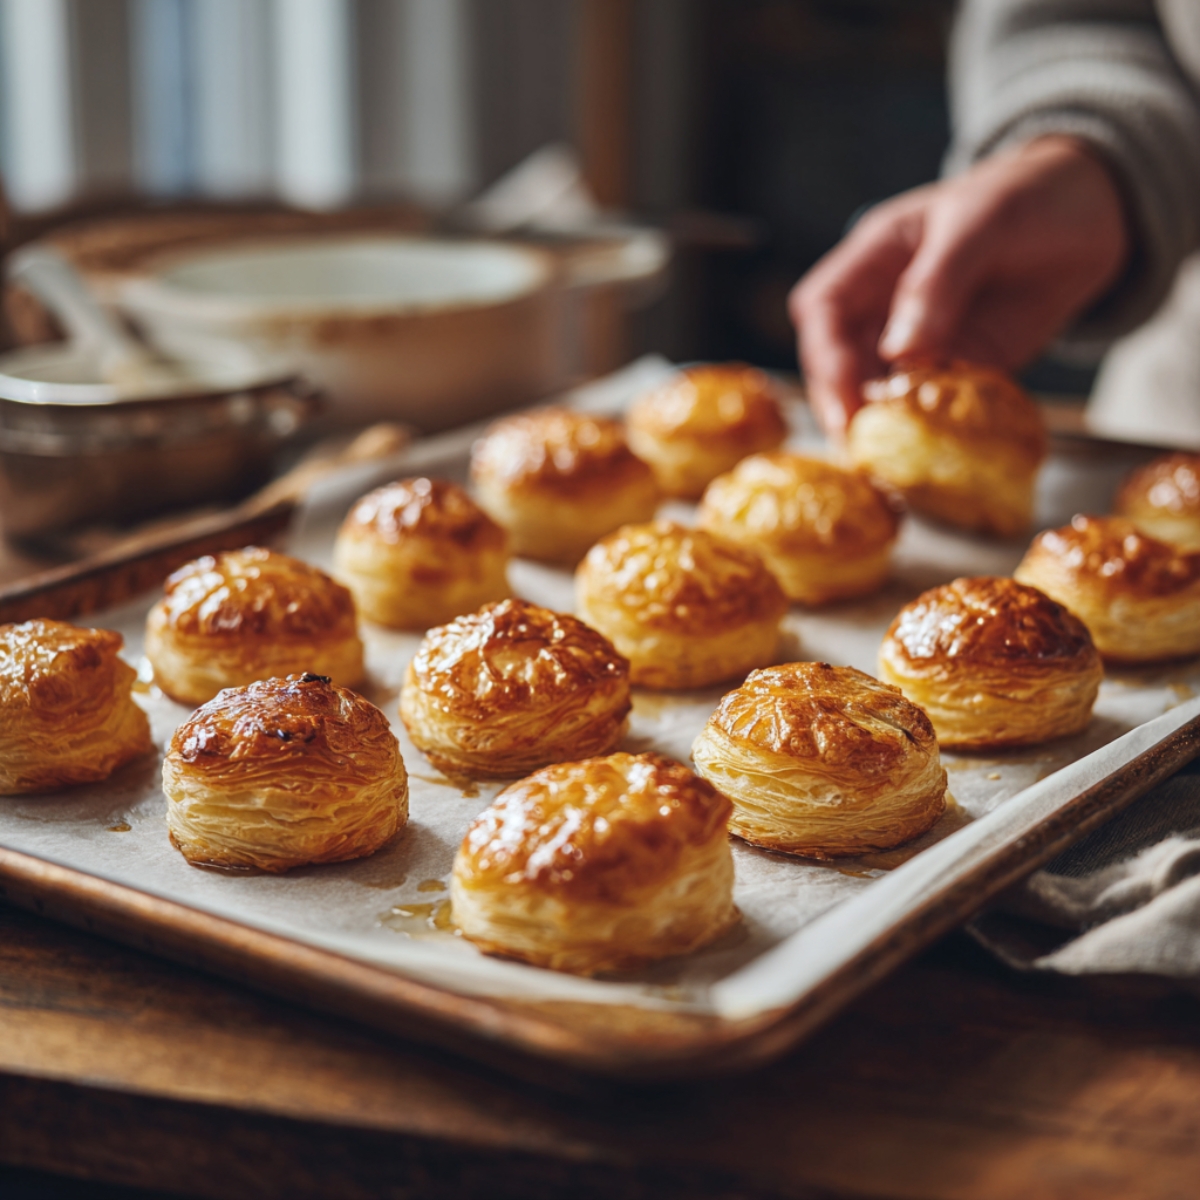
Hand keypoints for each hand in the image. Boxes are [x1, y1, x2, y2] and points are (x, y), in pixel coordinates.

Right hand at [788, 136, 1129, 434]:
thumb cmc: (1027, 197)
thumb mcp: (982, 223)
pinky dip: (927, 428)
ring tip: (891, 461)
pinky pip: (929, 403)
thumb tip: (898, 351)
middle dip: (843, 403)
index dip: (825, 357)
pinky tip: (933, 451)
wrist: (1093, 213)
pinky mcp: (954, 367)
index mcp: (874, 257)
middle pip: (839, 359)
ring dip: (881, 424)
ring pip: (877, 388)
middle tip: (863, 448)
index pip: (823, 308)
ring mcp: (917, 339)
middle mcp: (883, 303)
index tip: (844, 401)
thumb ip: (938, 283)